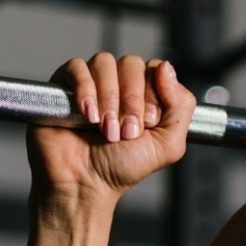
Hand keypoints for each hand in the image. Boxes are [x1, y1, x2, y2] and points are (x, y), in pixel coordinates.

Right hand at [27, 52, 195, 201]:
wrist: (84, 183)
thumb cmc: (123, 167)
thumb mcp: (168, 144)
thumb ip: (181, 106)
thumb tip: (167, 67)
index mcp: (146, 95)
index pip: (156, 69)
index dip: (154, 93)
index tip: (148, 123)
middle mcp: (120, 85)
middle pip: (132, 63)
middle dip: (132, 100)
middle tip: (127, 131)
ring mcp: (92, 83)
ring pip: (105, 63)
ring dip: (109, 98)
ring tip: (106, 130)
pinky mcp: (64, 85)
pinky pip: (76, 67)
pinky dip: (85, 90)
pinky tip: (88, 116)